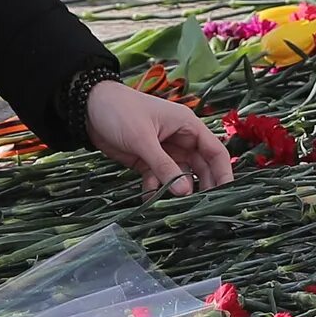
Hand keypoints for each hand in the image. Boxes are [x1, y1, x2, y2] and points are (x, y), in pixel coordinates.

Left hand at [86, 80, 234, 195]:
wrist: (87, 108)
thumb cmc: (119, 111)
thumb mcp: (142, 138)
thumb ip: (163, 166)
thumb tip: (185, 192)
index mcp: (187, 126)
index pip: (215, 151)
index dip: (224, 173)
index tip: (227, 195)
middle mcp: (180, 139)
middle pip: (200, 168)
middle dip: (201, 187)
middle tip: (201, 208)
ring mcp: (164, 151)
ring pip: (180, 176)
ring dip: (176, 191)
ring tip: (172, 206)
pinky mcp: (147, 161)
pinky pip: (159, 180)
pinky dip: (156, 189)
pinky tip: (148, 197)